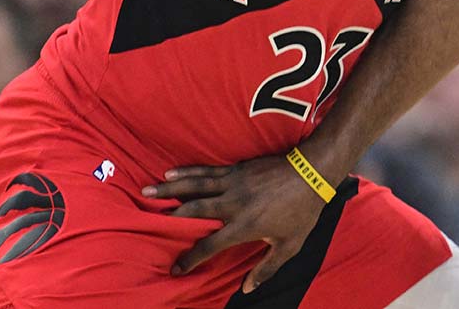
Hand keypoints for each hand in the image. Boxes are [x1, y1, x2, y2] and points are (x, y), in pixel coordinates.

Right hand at [142, 154, 323, 292]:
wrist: (312, 172)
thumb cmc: (302, 211)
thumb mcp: (289, 245)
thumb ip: (267, 267)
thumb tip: (248, 288)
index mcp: (244, 225)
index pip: (210, 246)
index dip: (191, 259)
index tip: (175, 270)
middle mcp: (233, 204)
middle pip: (194, 211)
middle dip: (168, 217)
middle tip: (146, 219)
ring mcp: (234, 183)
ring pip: (195, 187)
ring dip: (169, 190)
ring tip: (147, 192)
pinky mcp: (237, 169)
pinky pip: (207, 171)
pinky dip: (188, 172)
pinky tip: (171, 172)